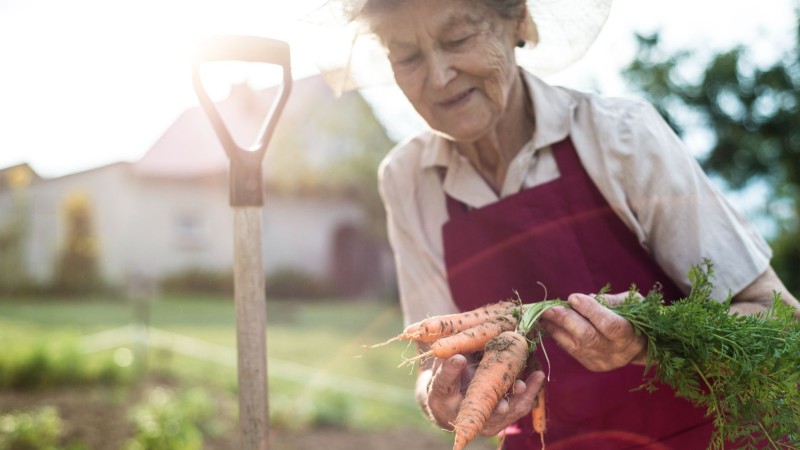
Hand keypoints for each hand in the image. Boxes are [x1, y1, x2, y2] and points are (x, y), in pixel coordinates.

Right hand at [423, 354, 544, 434]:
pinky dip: (528, 394)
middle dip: (491, 404)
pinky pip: (515, 409)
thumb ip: (449, 352)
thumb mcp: (443, 363)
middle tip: (501, 403)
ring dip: (513, 399)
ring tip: (522, 385)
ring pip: (499, 412)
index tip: (459, 358)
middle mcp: (458, 411)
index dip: (450, 371)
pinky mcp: (496, 422)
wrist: (448, 404)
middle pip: (475, 407)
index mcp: (440, 394)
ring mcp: (478, 419)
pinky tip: (537, 376)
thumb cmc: (445, 377)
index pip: (443, 382)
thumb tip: (455, 334)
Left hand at [540, 292, 646, 370]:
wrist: (640, 347)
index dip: (590, 311)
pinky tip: (550, 325)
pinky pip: (571, 350)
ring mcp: (602, 361)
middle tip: (549, 308)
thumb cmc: (635, 318)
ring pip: (575, 346)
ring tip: (543, 315)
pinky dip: (559, 336)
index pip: (610, 325)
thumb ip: (612, 300)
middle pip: (588, 337)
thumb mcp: (633, 304)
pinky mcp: (591, 365)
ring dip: (556, 328)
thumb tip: (588, 297)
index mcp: (630, 336)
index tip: (573, 297)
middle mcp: (616, 352)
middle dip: (566, 320)